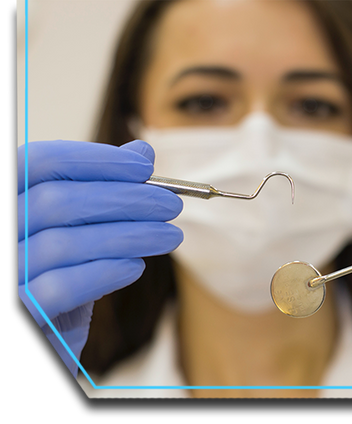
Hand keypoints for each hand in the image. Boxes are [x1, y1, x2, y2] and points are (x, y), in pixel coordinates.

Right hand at [18, 140, 183, 376]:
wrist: (46, 341)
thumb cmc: (59, 281)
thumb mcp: (78, 232)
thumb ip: (102, 192)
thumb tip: (141, 152)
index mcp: (6, 201)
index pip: (39, 162)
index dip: (94, 160)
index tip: (144, 168)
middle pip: (54, 201)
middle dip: (124, 199)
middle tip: (171, 206)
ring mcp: (2, 273)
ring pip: (62, 244)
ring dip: (129, 236)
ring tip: (169, 237)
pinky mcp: (17, 313)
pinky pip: (59, 288)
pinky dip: (105, 273)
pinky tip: (136, 268)